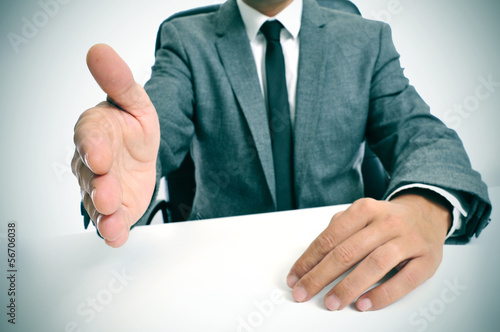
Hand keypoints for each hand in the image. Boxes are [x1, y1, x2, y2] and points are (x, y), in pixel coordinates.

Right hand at [72, 44, 159, 247]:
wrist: (142, 148)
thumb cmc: (131, 123)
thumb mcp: (134, 99)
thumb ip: (119, 80)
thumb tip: (99, 50)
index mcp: (94, 131)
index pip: (88, 137)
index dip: (92, 146)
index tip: (98, 153)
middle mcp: (91, 162)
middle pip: (90, 176)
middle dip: (98, 186)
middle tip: (106, 193)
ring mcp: (102, 186)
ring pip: (97, 202)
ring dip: (104, 213)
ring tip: (113, 220)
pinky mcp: (115, 207)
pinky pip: (110, 220)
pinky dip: (113, 230)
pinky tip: (117, 236)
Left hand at [286, 194, 450, 310]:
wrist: (427, 214)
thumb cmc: (386, 220)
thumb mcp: (361, 215)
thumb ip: (337, 230)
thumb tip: (311, 259)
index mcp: (365, 209)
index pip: (330, 237)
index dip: (309, 260)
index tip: (295, 278)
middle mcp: (387, 222)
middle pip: (348, 252)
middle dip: (321, 276)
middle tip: (304, 293)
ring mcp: (408, 240)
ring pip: (375, 264)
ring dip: (349, 286)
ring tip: (332, 302)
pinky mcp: (427, 260)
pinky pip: (404, 281)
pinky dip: (382, 295)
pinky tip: (364, 304)